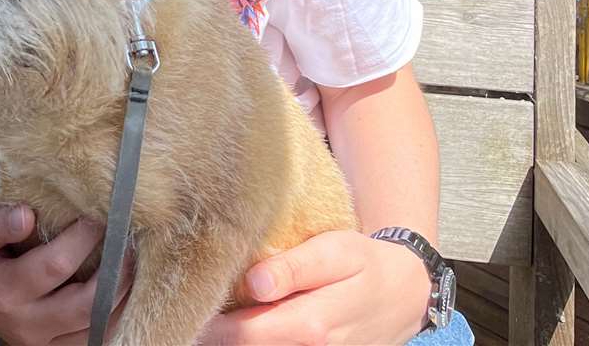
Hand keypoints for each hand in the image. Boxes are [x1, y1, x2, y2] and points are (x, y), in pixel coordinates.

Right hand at [0, 205, 132, 345]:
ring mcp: (38, 341)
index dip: (84, 238)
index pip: (57, 266)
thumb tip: (27, 215)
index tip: (99, 213)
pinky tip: (120, 291)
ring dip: (119, 298)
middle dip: (114, 272)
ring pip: (94, 328)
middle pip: (86, 304)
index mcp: (3, 292)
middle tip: (128, 240)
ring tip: (132, 264)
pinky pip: (88, 339)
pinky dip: (109, 317)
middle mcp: (25, 324)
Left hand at [198, 231, 431, 345]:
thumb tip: (254, 282)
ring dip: (233, 339)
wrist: (405, 294)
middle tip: (186, 312)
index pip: (242, 334)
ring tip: (208, 320)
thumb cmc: (364, 263)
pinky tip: (238, 325)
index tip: (183, 307)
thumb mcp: (335, 251)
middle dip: (214, 334)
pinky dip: (257, 340)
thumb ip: (294, 267)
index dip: (208, 325)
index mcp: (312, 324)